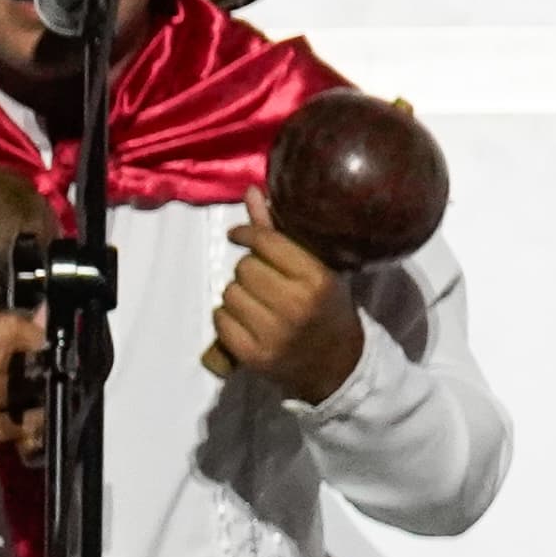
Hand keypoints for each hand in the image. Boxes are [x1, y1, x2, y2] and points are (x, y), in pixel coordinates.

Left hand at [214, 187, 366, 403]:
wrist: (335, 365)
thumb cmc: (325, 308)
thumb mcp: (315, 267)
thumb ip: (278, 231)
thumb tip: (251, 192)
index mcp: (316, 278)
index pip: (267, 243)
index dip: (246, 234)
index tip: (237, 235)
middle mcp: (295, 305)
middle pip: (244, 268)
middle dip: (248, 270)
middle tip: (263, 280)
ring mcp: (272, 333)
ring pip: (229, 293)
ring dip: (236, 294)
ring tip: (258, 302)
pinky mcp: (252, 355)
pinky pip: (220, 320)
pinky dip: (227, 318)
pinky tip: (247, 320)